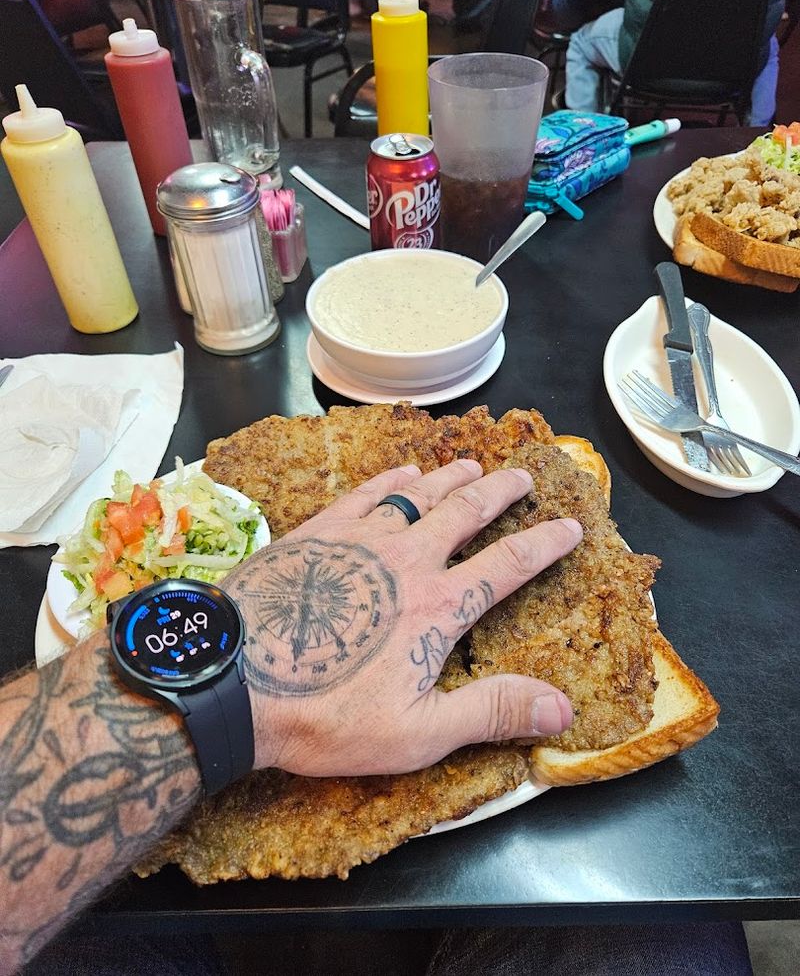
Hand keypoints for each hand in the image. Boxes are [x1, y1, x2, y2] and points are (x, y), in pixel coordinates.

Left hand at [223, 460, 582, 776]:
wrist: (231, 679)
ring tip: (471, 464)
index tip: (570, 526)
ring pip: (418, 496)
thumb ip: (491, 712)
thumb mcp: (417, 733)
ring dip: (450, 478)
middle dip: (500, 492)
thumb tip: (563, 707)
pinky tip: (401, 474)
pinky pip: (365, 494)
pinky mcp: (317, 533)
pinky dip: (391, 481)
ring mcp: (360, 540)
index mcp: (438, 607)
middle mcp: (407, 560)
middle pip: (466, 512)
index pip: (507, 565)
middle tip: (523, 475)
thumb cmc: (323, 713)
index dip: (544, 544)